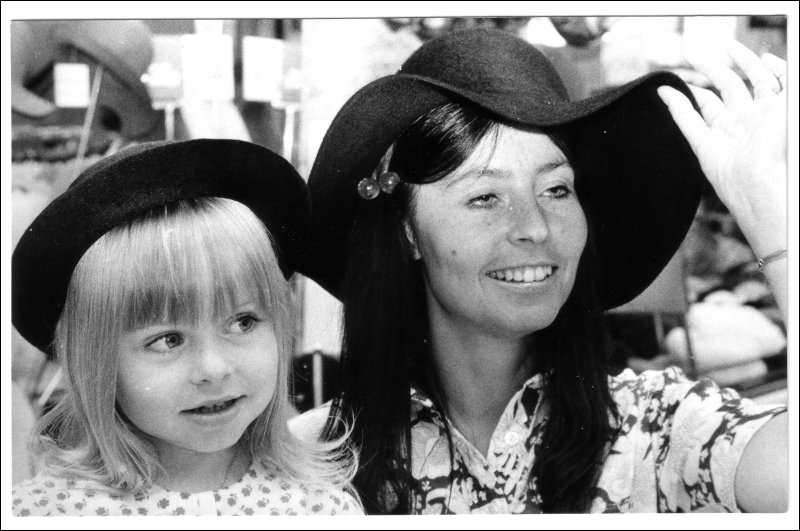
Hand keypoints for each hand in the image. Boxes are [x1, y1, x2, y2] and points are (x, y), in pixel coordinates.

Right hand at [657, 42, 785, 254]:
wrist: (769, 187)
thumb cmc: (785, 147)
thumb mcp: (790, 101)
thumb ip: (784, 76)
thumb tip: (765, 60)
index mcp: (774, 110)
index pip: (760, 78)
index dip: (746, 60)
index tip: (730, 47)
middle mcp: (749, 120)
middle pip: (729, 86)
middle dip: (711, 67)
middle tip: (691, 53)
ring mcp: (726, 134)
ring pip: (706, 101)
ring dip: (692, 84)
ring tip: (677, 68)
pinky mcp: (705, 149)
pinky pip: (687, 122)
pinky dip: (675, 106)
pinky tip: (664, 91)